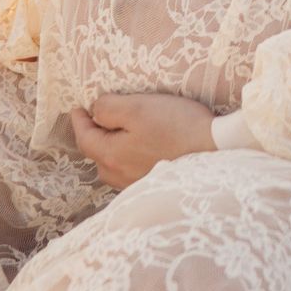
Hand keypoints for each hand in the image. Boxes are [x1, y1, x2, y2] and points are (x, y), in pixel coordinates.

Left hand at [71, 91, 215, 190]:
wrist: (214, 150)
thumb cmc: (176, 127)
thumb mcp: (138, 107)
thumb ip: (109, 108)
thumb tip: (94, 112)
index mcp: (111, 156)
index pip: (84, 139)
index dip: (78, 121)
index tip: (77, 108)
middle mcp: (119, 175)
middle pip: (97, 155)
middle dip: (93, 136)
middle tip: (96, 118)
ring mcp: (136, 182)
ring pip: (112, 165)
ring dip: (110, 148)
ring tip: (116, 133)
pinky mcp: (153, 183)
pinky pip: (129, 170)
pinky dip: (126, 157)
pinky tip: (138, 149)